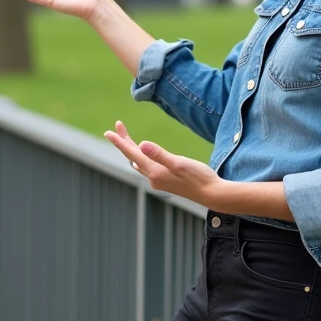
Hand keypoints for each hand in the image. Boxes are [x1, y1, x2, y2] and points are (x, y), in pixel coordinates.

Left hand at [104, 121, 222, 207]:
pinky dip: (141, 158)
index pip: (132, 154)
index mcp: (155, 171)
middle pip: (133, 157)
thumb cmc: (199, 178)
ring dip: (131, 150)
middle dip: (124, 141)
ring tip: (125, 138)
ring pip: (139, 163)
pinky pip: (147, 168)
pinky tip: (143, 156)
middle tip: (117, 126)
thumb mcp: (179, 163)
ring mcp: (159, 180)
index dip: (120, 141)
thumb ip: (160, 154)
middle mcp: (154, 177)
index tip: (108, 132)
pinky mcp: (166, 181)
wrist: (212, 194)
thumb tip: (142, 144)